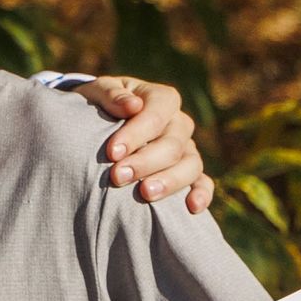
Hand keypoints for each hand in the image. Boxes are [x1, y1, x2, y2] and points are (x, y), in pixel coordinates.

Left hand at [72, 76, 215, 212]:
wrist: (98, 122)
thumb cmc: (99, 105)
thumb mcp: (98, 92)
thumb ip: (112, 95)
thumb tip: (133, 105)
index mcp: (161, 99)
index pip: (157, 114)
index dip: (136, 134)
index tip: (112, 153)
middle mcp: (178, 123)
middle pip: (172, 144)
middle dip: (145, 162)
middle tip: (117, 177)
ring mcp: (186, 148)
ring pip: (190, 165)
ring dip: (169, 181)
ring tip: (145, 194)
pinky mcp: (187, 171)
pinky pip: (202, 182)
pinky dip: (202, 194)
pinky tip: (191, 208)